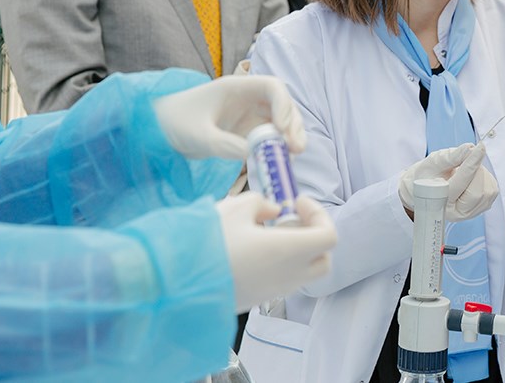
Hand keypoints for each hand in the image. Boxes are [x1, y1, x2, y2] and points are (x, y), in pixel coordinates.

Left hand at [152, 74, 305, 159]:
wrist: (155, 129)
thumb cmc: (173, 123)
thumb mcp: (197, 136)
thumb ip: (224, 144)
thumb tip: (255, 154)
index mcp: (236, 88)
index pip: (272, 87)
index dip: (284, 105)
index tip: (283, 128)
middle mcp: (247, 99)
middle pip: (283, 104)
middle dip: (293, 124)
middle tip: (296, 149)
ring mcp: (248, 115)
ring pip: (281, 121)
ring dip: (290, 136)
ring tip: (292, 156)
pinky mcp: (246, 131)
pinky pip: (269, 136)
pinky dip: (278, 146)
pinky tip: (279, 160)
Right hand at [218, 192, 335, 311]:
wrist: (175, 281)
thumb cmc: (207, 241)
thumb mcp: (236, 208)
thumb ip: (262, 204)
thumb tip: (273, 211)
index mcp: (289, 251)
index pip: (329, 236)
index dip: (319, 215)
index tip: (296, 203)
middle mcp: (288, 275)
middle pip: (323, 259)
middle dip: (314, 237)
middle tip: (290, 219)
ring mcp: (274, 291)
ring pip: (304, 273)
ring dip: (297, 251)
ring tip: (268, 233)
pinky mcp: (257, 299)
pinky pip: (283, 281)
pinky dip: (280, 264)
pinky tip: (254, 249)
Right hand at [399, 143, 499, 220]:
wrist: (429, 188)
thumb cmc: (428, 175)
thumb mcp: (433, 163)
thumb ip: (450, 157)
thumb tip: (470, 149)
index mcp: (440, 203)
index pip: (460, 182)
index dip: (471, 163)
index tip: (479, 147)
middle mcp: (457, 213)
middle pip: (478, 192)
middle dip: (476, 169)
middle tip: (466, 158)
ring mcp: (471, 213)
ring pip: (488, 190)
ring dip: (481, 173)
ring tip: (465, 169)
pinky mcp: (482, 207)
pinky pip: (492, 189)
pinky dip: (486, 177)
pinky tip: (473, 176)